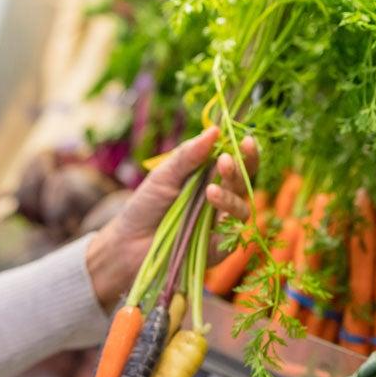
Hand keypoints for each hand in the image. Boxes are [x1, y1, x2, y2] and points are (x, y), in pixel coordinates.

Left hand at [85, 127, 259, 308]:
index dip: (245, 153)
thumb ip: (188, 155)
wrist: (128, 242)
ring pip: (242, 206)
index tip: (247, 140)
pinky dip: (226, 215)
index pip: (236, 164)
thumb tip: (215, 130)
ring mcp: (221, 224)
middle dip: (240, 170)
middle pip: (244, 183)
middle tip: (226, 161)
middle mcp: (221, 200)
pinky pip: (235, 231)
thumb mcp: (164, 175)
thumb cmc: (146, 206)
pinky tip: (212, 202)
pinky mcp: (221, 247)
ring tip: (210, 189)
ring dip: (230, 194)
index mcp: (210, 179)